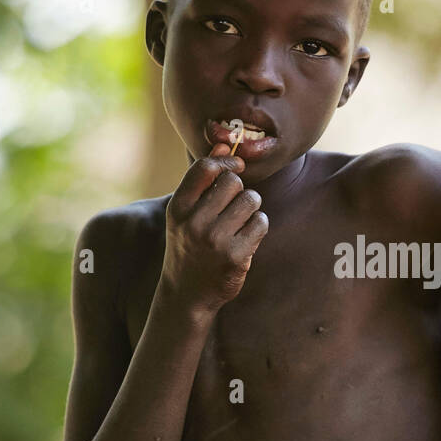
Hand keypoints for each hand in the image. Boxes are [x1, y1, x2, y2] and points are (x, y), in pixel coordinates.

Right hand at [162, 144, 268, 312]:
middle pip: (233, 182)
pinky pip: (261, 223)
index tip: (235, 169)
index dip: (226, 163)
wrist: (187, 294)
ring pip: (251, 200)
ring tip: (241, 221)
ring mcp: (215, 241)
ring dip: (252, 207)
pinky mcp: (236, 256)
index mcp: (178, 208)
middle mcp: (194, 223)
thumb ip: (203, 180)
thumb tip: (224, 146)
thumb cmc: (190, 246)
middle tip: (235, 205)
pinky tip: (247, 237)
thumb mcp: (187, 214)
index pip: (205, 168)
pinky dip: (259, 226)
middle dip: (240, 189)